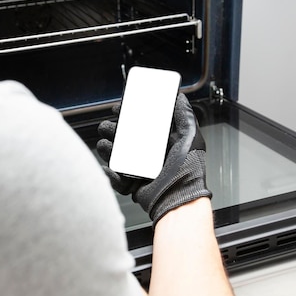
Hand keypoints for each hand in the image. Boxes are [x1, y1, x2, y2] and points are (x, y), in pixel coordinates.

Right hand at [97, 93, 211, 224]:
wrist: (179, 199)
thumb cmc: (188, 171)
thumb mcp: (190, 137)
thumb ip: (184, 115)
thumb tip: (178, 96)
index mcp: (158, 141)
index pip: (137, 123)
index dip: (126, 114)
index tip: (118, 109)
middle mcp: (146, 154)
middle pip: (120, 137)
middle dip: (111, 130)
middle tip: (110, 128)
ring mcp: (136, 169)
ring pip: (113, 155)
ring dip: (106, 148)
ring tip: (107, 146)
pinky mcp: (130, 184)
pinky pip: (114, 177)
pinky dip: (110, 174)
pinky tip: (112, 169)